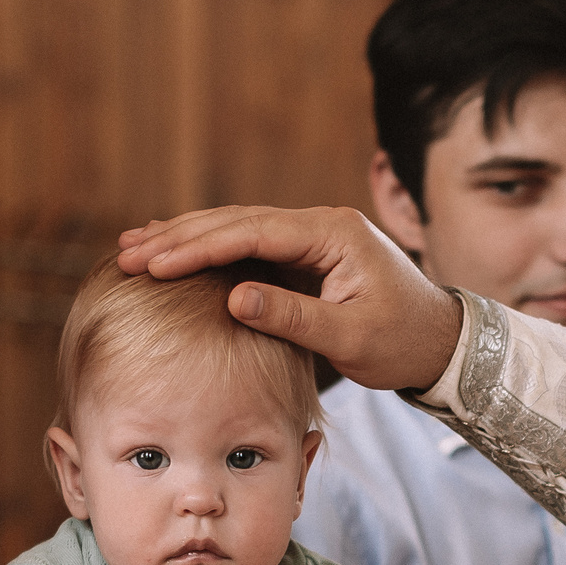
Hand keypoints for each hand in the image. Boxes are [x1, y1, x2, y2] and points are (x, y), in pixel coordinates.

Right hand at [116, 206, 461, 393]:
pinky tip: (176, 254)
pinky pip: (249, 246)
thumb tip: (234, 298)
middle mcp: (320, 224)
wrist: (438, 343)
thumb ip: (292, 317)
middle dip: (179, 236)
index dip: (198, 246)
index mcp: (332, 234)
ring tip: (134, 247)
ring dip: (187, 238)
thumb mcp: (350, 337)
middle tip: (126, 252)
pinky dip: (210, 251)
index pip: (252, 231)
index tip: (155, 263)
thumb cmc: (401, 343)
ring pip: (237, 228)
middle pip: (236, 221)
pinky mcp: (306, 256)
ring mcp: (312, 237)